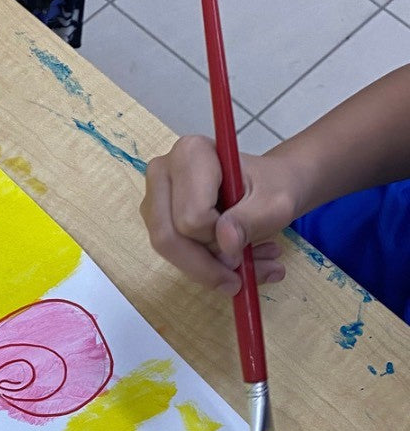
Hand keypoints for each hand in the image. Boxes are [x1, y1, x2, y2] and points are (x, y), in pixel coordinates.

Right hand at [140, 135, 304, 294]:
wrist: (272, 187)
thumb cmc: (274, 187)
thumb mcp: (276, 204)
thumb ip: (252, 220)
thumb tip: (225, 241)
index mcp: (190, 153)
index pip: (192, 218)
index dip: (219, 241)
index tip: (245, 246)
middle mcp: (163, 172)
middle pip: (169, 237)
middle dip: (207, 264)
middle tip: (241, 278)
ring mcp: (154, 197)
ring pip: (167, 249)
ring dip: (207, 269)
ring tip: (246, 267)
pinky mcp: (156, 218)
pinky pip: (170, 253)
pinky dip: (202, 267)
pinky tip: (230, 262)